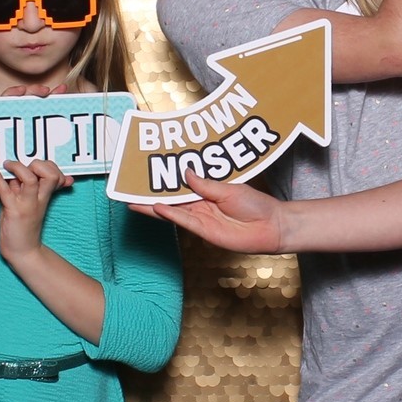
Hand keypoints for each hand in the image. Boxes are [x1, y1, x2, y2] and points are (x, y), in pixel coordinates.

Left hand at [0, 159, 72, 263]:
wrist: (24, 251)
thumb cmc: (25, 227)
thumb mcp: (32, 204)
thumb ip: (30, 187)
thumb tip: (26, 170)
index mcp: (45, 196)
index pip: (55, 173)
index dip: (47, 165)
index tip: (33, 166)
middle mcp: (39, 199)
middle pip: (50, 174)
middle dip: (37, 164)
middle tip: (21, 165)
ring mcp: (27, 205)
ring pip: (30, 179)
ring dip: (18, 167)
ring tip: (7, 164)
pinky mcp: (14, 211)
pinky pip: (6, 191)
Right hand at [130, 174, 290, 252]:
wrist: (271, 225)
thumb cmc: (256, 205)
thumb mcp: (230, 188)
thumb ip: (206, 184)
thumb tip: (186, 171)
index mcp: (206, 191)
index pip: (180, 184)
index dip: (163, 179)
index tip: (146, 172)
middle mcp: (200, 204)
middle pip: (170, 198)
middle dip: (150, 194)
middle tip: (129, 188)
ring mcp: (200, 218)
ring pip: (172, 211)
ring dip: (152, 206)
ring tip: (132, 200)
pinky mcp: (204, 230)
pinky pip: (183, 221)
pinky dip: (170, 215)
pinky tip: (156, 208)